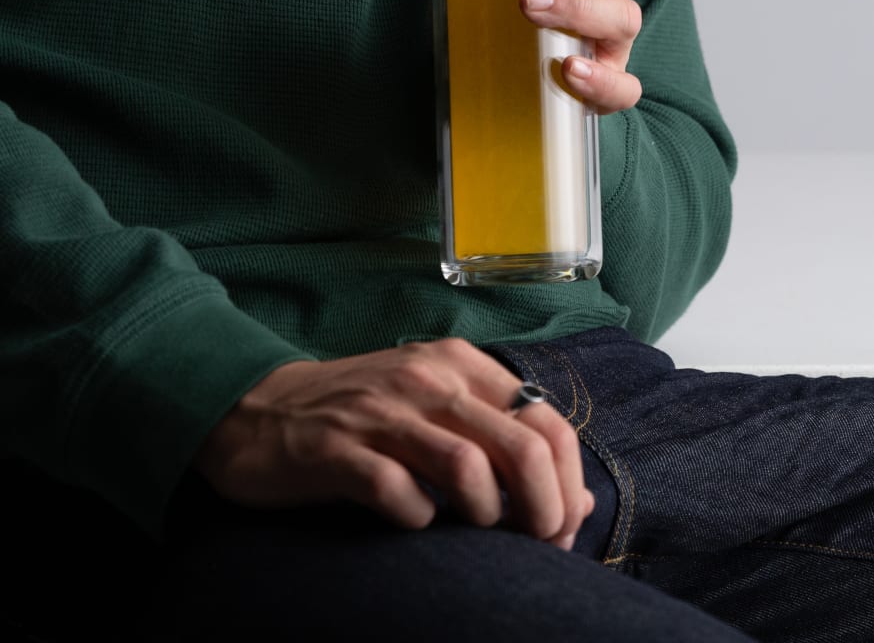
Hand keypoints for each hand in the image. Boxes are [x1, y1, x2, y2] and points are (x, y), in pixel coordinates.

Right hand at [192, 339, 596, 545]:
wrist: (257, 407)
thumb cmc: (364, 415)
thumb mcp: (440, 410)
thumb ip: (506, 443)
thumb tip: (578, 497)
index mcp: (464, 365)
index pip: (548, 420)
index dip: (567, 480)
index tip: (563, 524)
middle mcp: (432, 380)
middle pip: (522, 445)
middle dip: (545, 508)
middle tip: (539, 544)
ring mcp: (385, 413)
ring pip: (469, 468)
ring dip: (488, 516)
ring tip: (479, 533)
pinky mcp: (338, 451)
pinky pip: (397, 492)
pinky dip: (418, 519)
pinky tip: (415, 526)